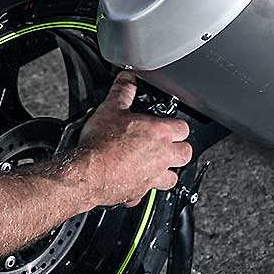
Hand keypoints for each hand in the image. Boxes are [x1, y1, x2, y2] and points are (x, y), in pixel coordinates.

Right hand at [75, 72, 192, 206]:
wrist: (87, 173)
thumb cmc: (100, 144)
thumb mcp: (110, 108)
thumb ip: (123, 91)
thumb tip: (127, 79)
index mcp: (159, 134)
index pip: (184, 128)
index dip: (176, 125)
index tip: (168, 125)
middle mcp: (161, 157)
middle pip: (186, 154)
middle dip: (178, 149)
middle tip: (166, 145)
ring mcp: (152, 177)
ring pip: (173, 178)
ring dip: (166, 172)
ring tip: (154, 165)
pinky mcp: (139, 193)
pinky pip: (146, 193)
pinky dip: (142, 188)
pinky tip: (132, 181)